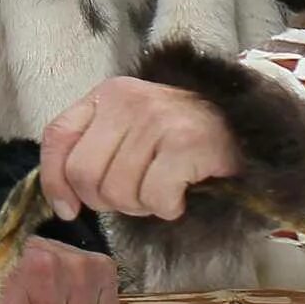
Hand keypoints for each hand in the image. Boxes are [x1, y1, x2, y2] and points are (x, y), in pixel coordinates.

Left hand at [39, 77, 242, 222]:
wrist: (249, 127)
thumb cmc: (185, 138)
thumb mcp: (132, 132)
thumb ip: (97, 151)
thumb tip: (64, 202)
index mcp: (109, 95)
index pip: (58, 136)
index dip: (55, 180)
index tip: (68, 208)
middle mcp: (128, 101)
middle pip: (85, 173)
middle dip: (109, 200)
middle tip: (139, 194)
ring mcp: (157, 119)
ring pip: (120, 192)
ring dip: (144, 205)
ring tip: (165, 189)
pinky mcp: (185, 142)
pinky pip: (156, 198)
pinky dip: (169, 207)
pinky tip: (184, 191)